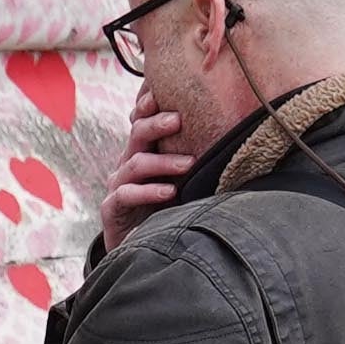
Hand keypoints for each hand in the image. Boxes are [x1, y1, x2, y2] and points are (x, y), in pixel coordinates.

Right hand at [95, 103, 197, 251]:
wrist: (136, 249)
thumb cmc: (164, 212)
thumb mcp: (181, 183)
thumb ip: (193, 164)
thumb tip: (232, 142)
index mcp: (143, 153)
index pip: (142, 122)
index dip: (149, 106)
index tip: (165, 94)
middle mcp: (128, 165)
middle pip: (137, 135)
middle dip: (157, 125)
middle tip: (178, 120)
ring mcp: (118, 186)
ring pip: (136, 164)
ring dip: (163, 162)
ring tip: (188, 164)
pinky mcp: (112, 209)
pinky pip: (127, 195)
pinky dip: (149, 192)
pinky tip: (170, 193)